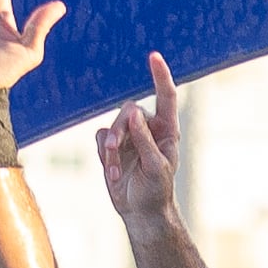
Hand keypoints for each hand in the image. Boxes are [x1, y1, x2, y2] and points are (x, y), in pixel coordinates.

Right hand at [99, 54, 182, 226]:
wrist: (140, 211)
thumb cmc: (156, 190)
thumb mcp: (156, 166)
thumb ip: (145, 140)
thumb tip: (133, 115)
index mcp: (166, 130)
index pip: (165, 96)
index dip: (160, 76)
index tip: (153, 56)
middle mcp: (148, 129)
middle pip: (129, 110)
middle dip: (121, 129)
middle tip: (116, 149)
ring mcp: (129, 137)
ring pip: (112, 125)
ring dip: (112, 148)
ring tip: (116, 171)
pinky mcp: (112, 147)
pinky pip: (101, 138)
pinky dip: (104, 155)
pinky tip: (113, 173)